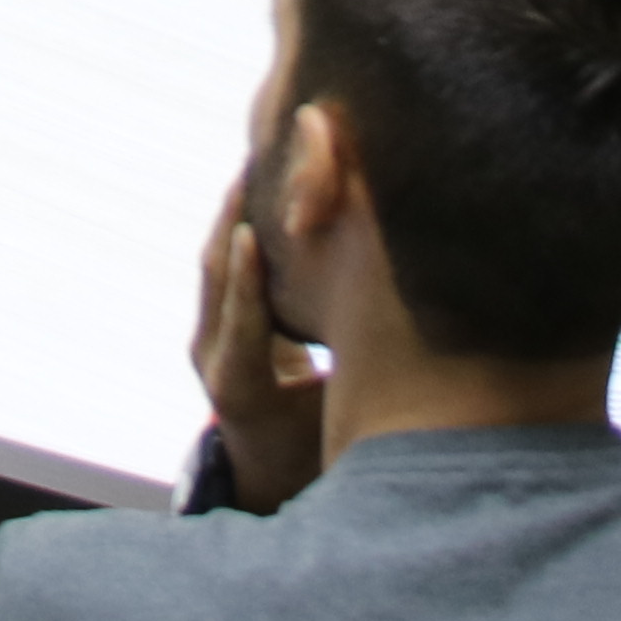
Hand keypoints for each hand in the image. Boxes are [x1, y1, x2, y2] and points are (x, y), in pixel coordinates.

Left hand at [192, 181, 330, 513]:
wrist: (264, 468)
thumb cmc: (311, 453)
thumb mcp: (334, 426)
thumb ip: (358, 389)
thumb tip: (412, 364)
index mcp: (240, 389)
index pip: (242, 328)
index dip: (246, 284)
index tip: (251, 235)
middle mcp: (212, 357)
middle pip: (215, 277)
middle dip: (234, 217)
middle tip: (262, 159)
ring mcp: (207, 335)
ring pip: (215, 260)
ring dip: (237, 207)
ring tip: (265, 151)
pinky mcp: (215, 318)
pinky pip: (224, 261)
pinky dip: (243, 219)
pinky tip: (270, 180)